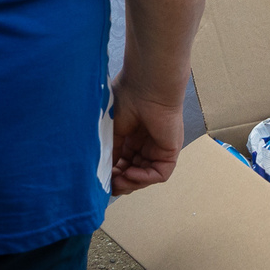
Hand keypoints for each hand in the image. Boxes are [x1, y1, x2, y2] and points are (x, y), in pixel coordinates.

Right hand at [107, 76, 186, 193]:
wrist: (146, 85)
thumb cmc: (127, 98)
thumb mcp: (112, 131)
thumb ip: (111, 152)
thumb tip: (105, 173)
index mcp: (132, 135)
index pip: (122, 162)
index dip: (111, 173)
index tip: (98, 177)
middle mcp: (146, 143)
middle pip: (134, 172)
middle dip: (120, 181)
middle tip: (108, 184)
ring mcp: (159, 147)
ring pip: (146, 176)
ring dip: (131, 183)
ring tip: (117, 181)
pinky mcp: (170, 150)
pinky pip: (160, 173)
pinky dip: (144, 179)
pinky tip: (130, 174)